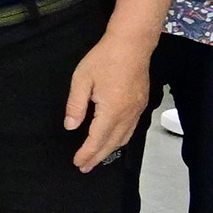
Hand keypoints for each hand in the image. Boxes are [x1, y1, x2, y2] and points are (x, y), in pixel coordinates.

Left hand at [66, 34, 155, 171]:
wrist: (131, 45)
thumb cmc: (103, 59)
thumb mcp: (82, 80)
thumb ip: (76, 105)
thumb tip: (70, 127)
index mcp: (112, 110)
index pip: (97, 139)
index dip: (87, 153)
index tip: (78, 163)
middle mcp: (128, 114)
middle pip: (112, 143)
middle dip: (98, 157)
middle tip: (85, 167)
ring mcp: (137, 110)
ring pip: (124, 138)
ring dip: (110, 150)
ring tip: (97, 158)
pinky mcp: (141, 104)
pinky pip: (131, 129)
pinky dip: (120, 140)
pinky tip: (113, 141)